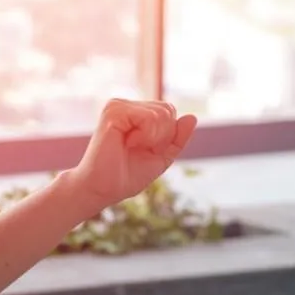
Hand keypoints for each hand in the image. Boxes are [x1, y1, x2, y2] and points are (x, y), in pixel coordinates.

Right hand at [68, 99, 197, 208]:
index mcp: (134, 112)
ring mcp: (117, 106)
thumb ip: (177, 138)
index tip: (144, 150)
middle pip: (167, 109)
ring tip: (130, 147)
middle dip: (162, 136)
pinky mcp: (113, 112)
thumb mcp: (161, 157)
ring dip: (153, 138)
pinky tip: (127, 143)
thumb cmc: (126, 176)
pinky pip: (149, 117)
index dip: (166, 136)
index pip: (169, 111)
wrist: (102, 189)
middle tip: (137, 149)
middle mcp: (124, 105)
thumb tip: (192, 116)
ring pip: (161, 113)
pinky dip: (145, 136)